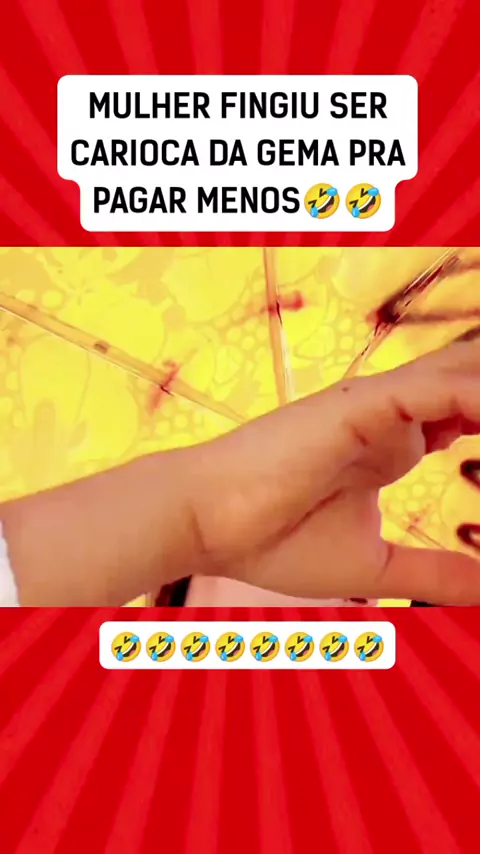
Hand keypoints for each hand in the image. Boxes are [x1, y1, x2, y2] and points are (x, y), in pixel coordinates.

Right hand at [191, 340, 479, 603]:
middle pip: (477, 388)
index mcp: (394, 443)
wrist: (209, 524)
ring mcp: (379, 404)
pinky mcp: (362, 403)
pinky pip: (440, 389)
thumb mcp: (375, 568)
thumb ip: (437, 574)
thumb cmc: (275, 540)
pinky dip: (479, 402)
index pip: (472, 418)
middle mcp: (393, 415)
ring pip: (468, 377)